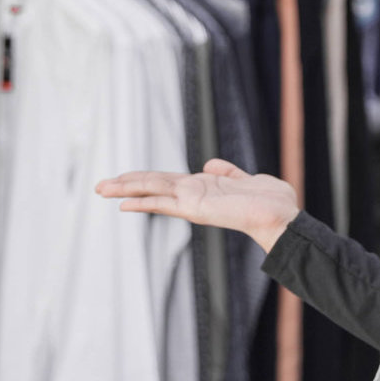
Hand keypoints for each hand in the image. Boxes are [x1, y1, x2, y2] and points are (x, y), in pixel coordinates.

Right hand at [96, 159, 300, 251]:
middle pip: (153, 186)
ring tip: (101, 189)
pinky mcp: (195, 208)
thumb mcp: (247, 178)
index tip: (123, 178)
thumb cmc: (270, 201)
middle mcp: (194, 196)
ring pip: (152, 191)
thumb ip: (228, 171)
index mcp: (203, 188)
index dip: (145, 179)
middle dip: (126, 185)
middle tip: (99, 185)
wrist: (281, 217)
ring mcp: (192, 202)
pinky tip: (124, 203)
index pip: (167, 182)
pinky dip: (143, 202)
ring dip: (126, 189)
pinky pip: (164, 204)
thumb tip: (210, 163)